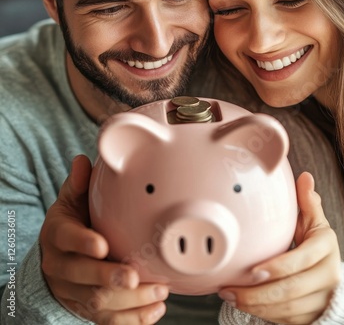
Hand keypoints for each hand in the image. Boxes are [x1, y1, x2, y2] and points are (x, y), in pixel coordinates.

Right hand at [40, 154, 168, 323]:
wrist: (59, 261)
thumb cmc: (72, 224)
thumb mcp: (70, 202)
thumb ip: (78, 184)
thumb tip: (83, 161)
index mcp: (58, 236)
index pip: (67, 239)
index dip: (84, 243)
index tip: (103, 245)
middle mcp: (63, 267)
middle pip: (83, 278)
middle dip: (110, 278)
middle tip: (135, 276)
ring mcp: (75, 292)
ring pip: (99, 304)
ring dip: (131, 301)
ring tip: (159, 291)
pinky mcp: (89, 309)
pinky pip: (110, 321)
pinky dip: (134, 319)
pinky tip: (156, 309)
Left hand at [218, 172, 341, 324]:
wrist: (330, 278)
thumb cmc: (314, 245)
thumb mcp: (313, 223)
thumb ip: (307, 203)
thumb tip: (304, 177)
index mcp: (326, 248)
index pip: (301, 260)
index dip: (277, 267)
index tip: (253, 270)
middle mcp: (328, 276)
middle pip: (290, 290)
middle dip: (256, 292)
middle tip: (229, 288)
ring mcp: (321, 299)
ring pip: (286, 309)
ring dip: (254, 305)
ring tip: (229, 294)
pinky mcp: (311, 316)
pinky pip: (285, 319)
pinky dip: (262, 314)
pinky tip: (243, 304)